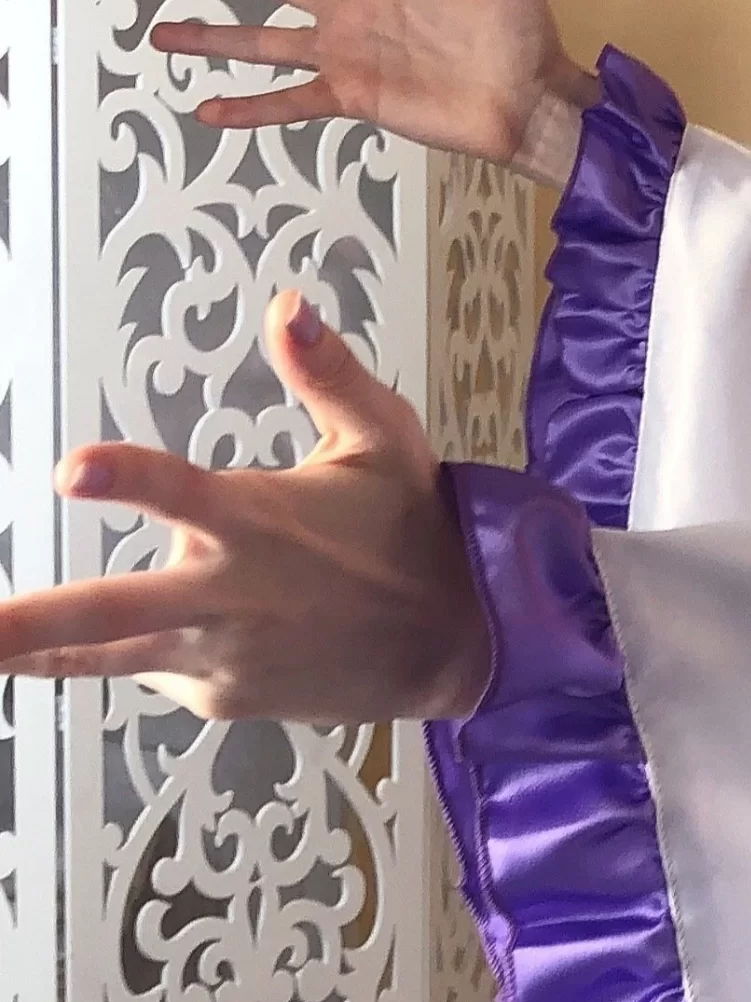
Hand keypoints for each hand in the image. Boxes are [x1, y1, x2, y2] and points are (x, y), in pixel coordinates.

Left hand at [0, 292, 491, 724]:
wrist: (456, 647)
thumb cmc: (414, 532)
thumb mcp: (385, 441)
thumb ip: (329, 376)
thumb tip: (287, 305)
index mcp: (258, 522)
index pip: (183, 492)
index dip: (128, 480)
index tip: (71, 472)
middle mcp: (229, 596)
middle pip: (110, 612)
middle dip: (30, 622)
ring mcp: (221, 656)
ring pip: (107, 656)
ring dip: (34, 655)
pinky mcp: (222, 696)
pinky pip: (156, 665)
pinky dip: (153, 643)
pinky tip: (202, 625)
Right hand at [149, 0, 599, 182]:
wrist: (530, 102)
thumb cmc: (521, 33)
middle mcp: (353, 10)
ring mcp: (348, 56)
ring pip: (265, 42)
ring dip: (214, 39)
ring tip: (163, 35)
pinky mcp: (353, 96)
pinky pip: (290, 102)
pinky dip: (250, 108)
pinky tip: (207, 111)